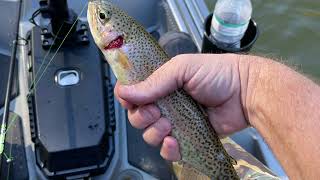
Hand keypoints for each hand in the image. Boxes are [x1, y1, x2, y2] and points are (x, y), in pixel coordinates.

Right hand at [114, 54, 248, 160]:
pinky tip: (174, 141)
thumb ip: (154, 82)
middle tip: (156, 112)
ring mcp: (176, 122)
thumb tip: (124, 91)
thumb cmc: (217, 74)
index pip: (134, 93)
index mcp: (162, 83)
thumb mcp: (182, 69)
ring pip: (150, 135)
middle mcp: (166, 103)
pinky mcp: (187, 138)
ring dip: (154, 133)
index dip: (128, 98)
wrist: (245, 93)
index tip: (129, 101)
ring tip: (168, 125)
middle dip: (141, 117)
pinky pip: (168, 151)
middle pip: (138, 116)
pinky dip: (167, 149)